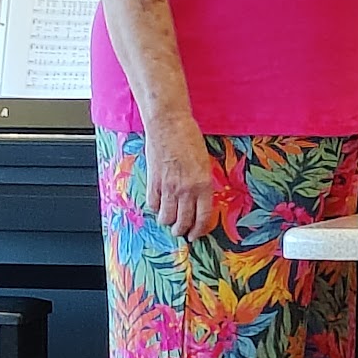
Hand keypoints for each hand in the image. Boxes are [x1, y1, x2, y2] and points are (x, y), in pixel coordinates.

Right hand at [144, 115, 216, 240]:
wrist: (168, 123)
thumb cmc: (188, 137)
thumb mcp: (204, 162)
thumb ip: (201, 183)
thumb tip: (198, 201)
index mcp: (203, 185)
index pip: (202, 217)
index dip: (198, 230)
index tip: (195, 234)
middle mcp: (186, 190)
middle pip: (183, 222)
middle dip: (181, 230)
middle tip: (179, 231)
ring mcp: (168, 187)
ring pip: (166, 217)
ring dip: (167, 221)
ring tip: (167, 219)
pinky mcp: (153, 181)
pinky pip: (153, 204)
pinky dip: (155, 208)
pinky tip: (158, 204)